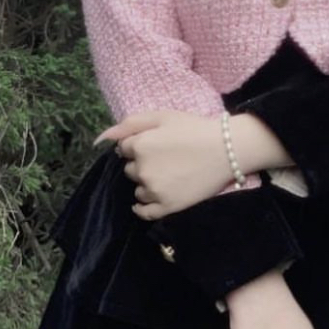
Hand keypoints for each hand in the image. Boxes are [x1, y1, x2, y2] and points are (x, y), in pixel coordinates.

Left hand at [93, 110, 229, 219]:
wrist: (228, 149)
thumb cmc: (195, 129)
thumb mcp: (162, 116)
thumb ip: (129, 124)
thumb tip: (101, 138)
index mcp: (140, 145)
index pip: (124, 149)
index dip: (139, 145)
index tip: (156, 144)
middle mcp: (143, 170)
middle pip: (130, 170)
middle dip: (142, 164)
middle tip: (165, 158)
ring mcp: (154, 191)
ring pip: (138, 189)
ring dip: (146, 183)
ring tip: (168, 174)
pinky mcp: (167, 207)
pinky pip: (144, 212)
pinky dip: (142, 207)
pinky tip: (148, 201)